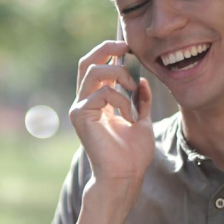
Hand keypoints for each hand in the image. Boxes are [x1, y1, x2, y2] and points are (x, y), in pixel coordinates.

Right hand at [69, 41, 154, 201]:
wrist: (125, 176)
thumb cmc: (132, 154)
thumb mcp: (141, 121)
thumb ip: (140, 101)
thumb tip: (143, 82)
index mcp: (97, 101)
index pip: (97, 66)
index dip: (110, 52)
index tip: (130, 49)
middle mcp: (85, 101)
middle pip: (87, 62)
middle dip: (106, 48)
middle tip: (126, 47)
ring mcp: (80, 108)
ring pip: (93, 71)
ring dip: (118, 73)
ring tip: (133, 88)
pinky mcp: (80, 115)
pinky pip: (102, 93)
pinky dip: (121, 99)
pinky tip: (128, 116)